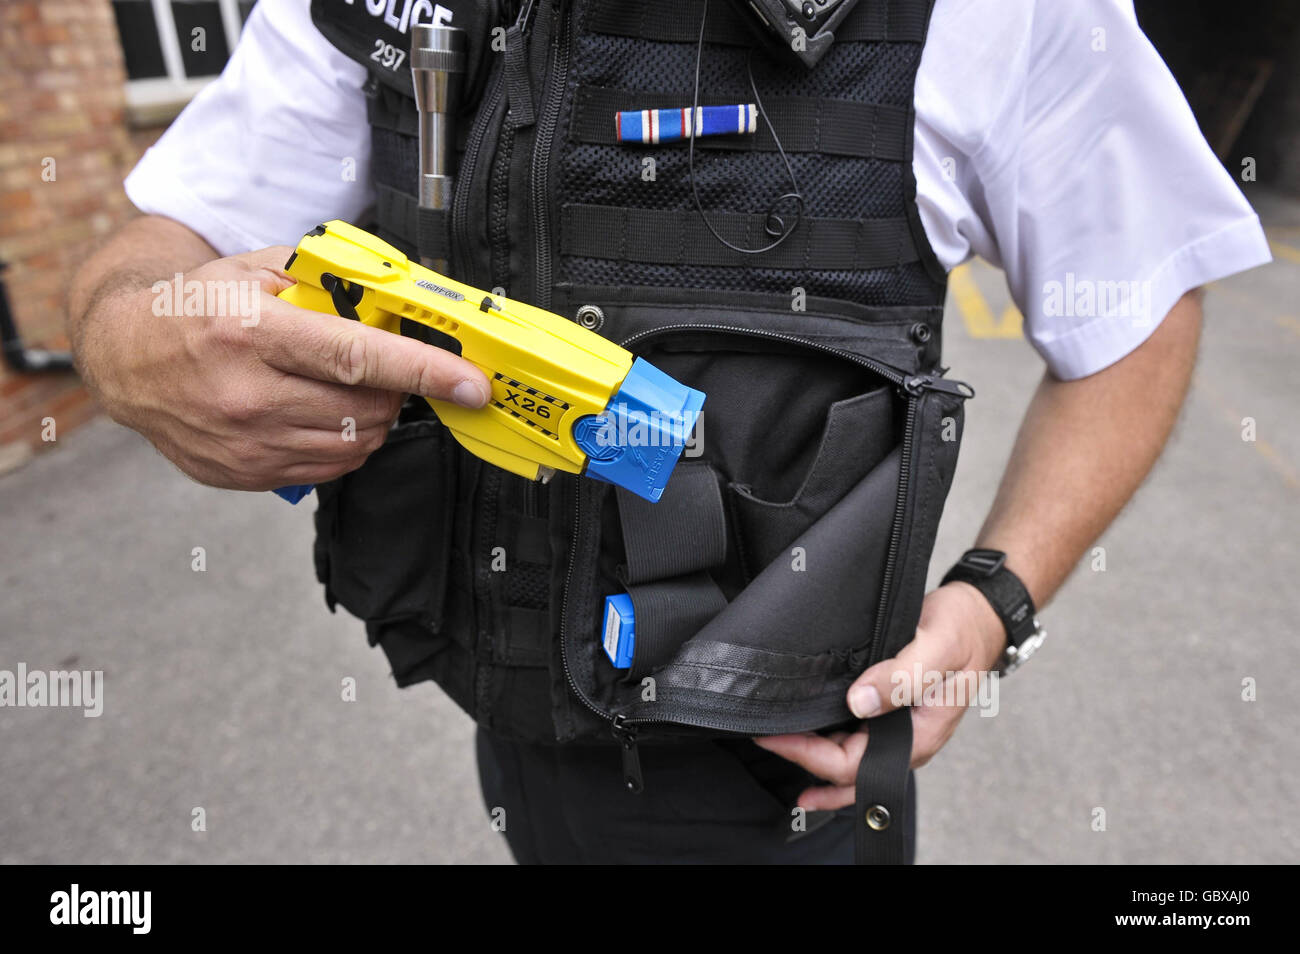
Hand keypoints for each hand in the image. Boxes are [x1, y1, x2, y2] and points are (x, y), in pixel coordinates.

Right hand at [84, 246, 488, 490]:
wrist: (124, 358)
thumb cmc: (195, 307)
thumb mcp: (253, 272)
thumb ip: (325, 284)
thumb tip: (398, 304)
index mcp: (251, 333)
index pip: (357, 357)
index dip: (423, 372)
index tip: (470, 384)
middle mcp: (247, 394)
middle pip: (366, 408)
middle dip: (397, 391)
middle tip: (388, 370)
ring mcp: (244, 443)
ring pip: (354, 445)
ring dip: (374, 419)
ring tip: (351, 390)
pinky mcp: (244, 474)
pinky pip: (326, 469)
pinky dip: (344, 444)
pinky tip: (322, 414)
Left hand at [753, 581, 1006, 809]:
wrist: (978, 616)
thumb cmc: (963, 630)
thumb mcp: (936, 647)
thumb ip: (901, 677)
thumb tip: (859, 702)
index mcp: (920, 734)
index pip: (855, 765)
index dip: (812, 756)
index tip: (776, 736)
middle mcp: (906, 739)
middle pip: (846, 771)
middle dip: (804, 762)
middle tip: (762, 738)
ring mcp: (897, 728)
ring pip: (848, 759)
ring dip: (812, 756)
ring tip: (773, 740)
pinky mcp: (888, 713)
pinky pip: (853, 738)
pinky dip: (825, 740)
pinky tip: (802, 732)